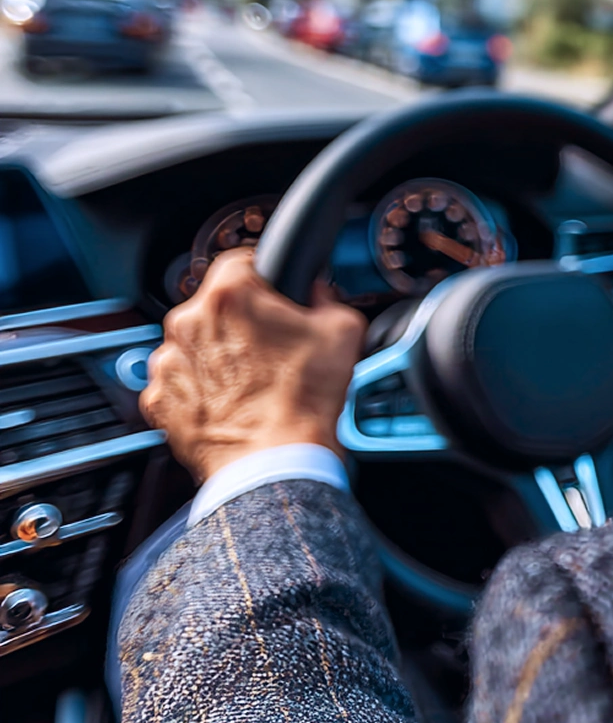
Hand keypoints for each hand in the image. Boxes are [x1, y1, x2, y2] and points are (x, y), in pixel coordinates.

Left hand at [141, 248, 366, 482]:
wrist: (275, 463)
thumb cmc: (304, 400)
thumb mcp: (343, 329)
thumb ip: (327, 297)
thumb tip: (316, 295)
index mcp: (230, 295)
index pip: (242, 259)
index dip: (265, 274)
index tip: (274, 291)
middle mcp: (189, 323)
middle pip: (216, 303)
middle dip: (242, 318)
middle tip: (273, 344)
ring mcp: (167, 363)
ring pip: (195, 342)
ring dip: (219, 352)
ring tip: (253, 378)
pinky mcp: (158, 400)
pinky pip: (180, 380)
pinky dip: (201, 387)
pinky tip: (233, 400)